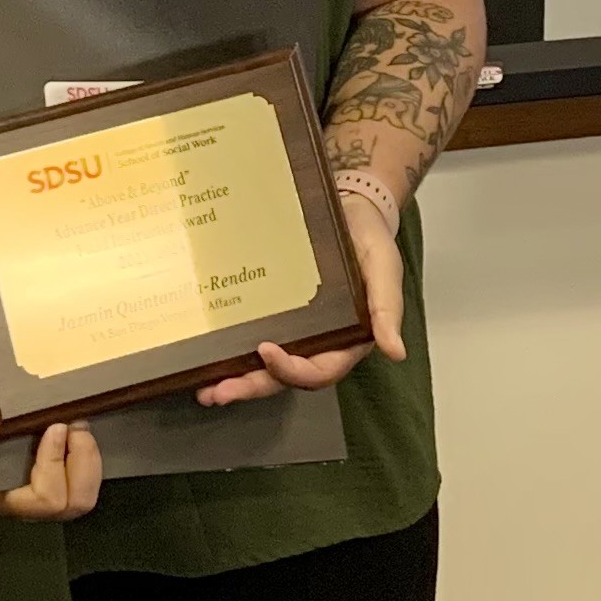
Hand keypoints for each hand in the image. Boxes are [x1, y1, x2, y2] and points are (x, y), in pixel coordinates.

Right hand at [0, 400, 101, 519]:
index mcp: (4, 498)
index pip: (45, 500)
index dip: (56, 465)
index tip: (53, 427)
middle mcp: (29, 503)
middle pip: (74, 503)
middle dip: (81, 462)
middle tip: (73, 425)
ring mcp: (49, 491)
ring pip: (86, 494)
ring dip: (89, 458)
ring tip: (77, 425)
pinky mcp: (62, 478)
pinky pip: (88, 480)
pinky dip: (90, 455)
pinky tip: (77, 429)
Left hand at [194, 191, 408, 407]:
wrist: (351, 207)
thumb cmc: (371, 240)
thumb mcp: (384, 270)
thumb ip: (387, 310)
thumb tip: (396, 352)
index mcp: (347, 341)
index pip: (320, 370)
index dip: (292, 369)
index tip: (266, 351)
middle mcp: (318, 342)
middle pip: (284, 376)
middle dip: (252, 387)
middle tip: (217, 393)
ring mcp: (295, 329)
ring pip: (264, 365)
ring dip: (236, 379)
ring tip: (205, 389)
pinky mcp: (274, 312)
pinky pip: (251, 334)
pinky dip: (230, 349)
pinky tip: (204, 352)